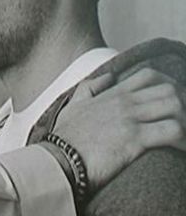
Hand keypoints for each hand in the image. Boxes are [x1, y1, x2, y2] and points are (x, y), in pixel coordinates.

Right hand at [53, 68, 185, 190]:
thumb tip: (108, 77)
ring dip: (184, 120)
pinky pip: (173, 132)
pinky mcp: (135, 140)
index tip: (174, 99)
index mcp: (113, 94)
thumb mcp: (74, 104)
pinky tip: (180, 150)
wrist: (60, 158)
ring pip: (175, 107)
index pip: (150, 76)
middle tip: (181, 120)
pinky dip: (183, 141)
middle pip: (169, 90)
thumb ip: (90, 87)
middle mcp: (125, 103)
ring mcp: (131, 119)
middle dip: (182, 103)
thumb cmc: (66, 136)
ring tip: (182, 136)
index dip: (169, 84)